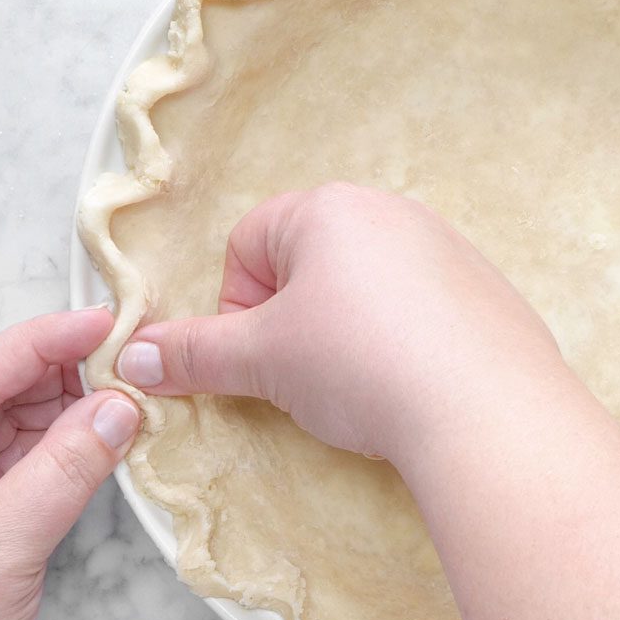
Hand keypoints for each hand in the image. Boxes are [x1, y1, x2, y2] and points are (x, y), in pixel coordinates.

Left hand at [0, 308, 139, 619]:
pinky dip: (50, 443)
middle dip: (57, 371)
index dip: (42, 344)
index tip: (106, 319)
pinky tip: (94, 430)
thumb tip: (121, 406)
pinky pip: (5, 457)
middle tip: (130, 357)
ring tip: (123, 391)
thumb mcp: (4, 550)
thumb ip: (64, 471)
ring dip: (59, 406)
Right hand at [113, 183, 570, 463]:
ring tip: (361, 388)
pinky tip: (411, 388)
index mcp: (329, 209)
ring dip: (346, 335)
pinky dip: (403, 345)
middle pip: (309, 263)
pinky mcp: (488, 293)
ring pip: (366, 290)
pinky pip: (422, 313)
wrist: (485, 411)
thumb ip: (192, 355)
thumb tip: (131, 356)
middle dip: (292, 321)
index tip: (255, 356)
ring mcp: (448, 249)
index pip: (248, 243)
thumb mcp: (261, 362)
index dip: (236, 307)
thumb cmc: (363, 366)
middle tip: (304, 376)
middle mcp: (392, 212)